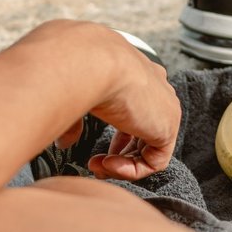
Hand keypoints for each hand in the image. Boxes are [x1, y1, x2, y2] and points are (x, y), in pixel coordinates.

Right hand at [56, 23, 179, 179]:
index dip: (117, 135)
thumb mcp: (75, 94)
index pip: (136, 108)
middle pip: (146, 129)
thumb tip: (64, 142)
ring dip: (123, 163)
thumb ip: (75, 120)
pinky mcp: (167, 126)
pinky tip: (108, 164)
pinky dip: (131, 170)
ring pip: (151, 147)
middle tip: (96, 162)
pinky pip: (155, 160)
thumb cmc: (77, 68)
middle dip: (120, 151)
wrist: (90, 61)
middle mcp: (156, 87)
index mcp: (138, 72)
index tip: (96, 146)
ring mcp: (165, 106)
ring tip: (99, 165)